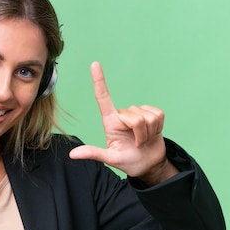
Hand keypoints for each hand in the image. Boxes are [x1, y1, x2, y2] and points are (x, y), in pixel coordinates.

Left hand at [69, 62, 178, 184]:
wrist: (149, 164)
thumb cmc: (129, 161)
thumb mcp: (110, 158)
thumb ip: (93, 153)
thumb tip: (72, 155)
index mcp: (110, 122)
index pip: (103, 98)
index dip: (99, 81)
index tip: (94, 64)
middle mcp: (123, 114)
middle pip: (134, 117)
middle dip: (139, 133)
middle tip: (137, 144)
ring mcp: (138, 113)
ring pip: (147, 116)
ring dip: (148, 132)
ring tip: (143, 140)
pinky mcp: (152, 113)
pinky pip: (158, 114)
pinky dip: (158, 128)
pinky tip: (153, 134)